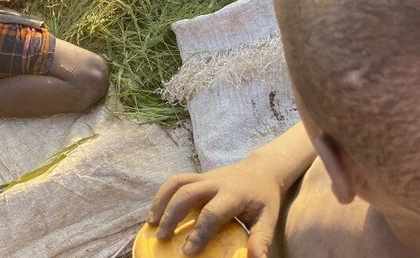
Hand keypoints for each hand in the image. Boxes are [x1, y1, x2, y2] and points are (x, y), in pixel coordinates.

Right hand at [148, 164, 283, 257]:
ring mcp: (205, 176)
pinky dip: (162, 194)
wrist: (262, 170)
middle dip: (172, 215)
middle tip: (161, 238)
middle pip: (187, 193)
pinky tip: (156, 212)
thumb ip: (261, 239)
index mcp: (233, 193)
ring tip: (151, 224)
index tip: (187, 251)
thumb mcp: (268, 218)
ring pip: (177, 183)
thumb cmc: (264, 199)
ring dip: (162, 202)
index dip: (198, 232)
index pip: (212, 212)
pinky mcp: (198, 175)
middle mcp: (216, 182)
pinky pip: (176, 180)